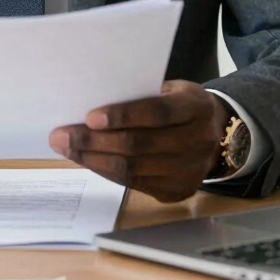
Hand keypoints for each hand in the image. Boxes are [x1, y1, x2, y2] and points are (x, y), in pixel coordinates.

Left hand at [49, 80, 229, 202]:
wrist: (218, 133)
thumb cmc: (179, 103)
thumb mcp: (170, 88)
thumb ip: (141, 94)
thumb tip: (91, 101)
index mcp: (195, 106)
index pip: (157, 112)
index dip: (123, 115)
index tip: (89, 116)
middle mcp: (198, 141)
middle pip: (139, 145)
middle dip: (94, 142)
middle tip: (61, 135)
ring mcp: (190, 171)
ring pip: (133, 169)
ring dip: (93, 159)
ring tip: (66, 148)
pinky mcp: (179, 191)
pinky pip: (134, 184)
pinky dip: (106, 171)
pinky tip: (87, 160)